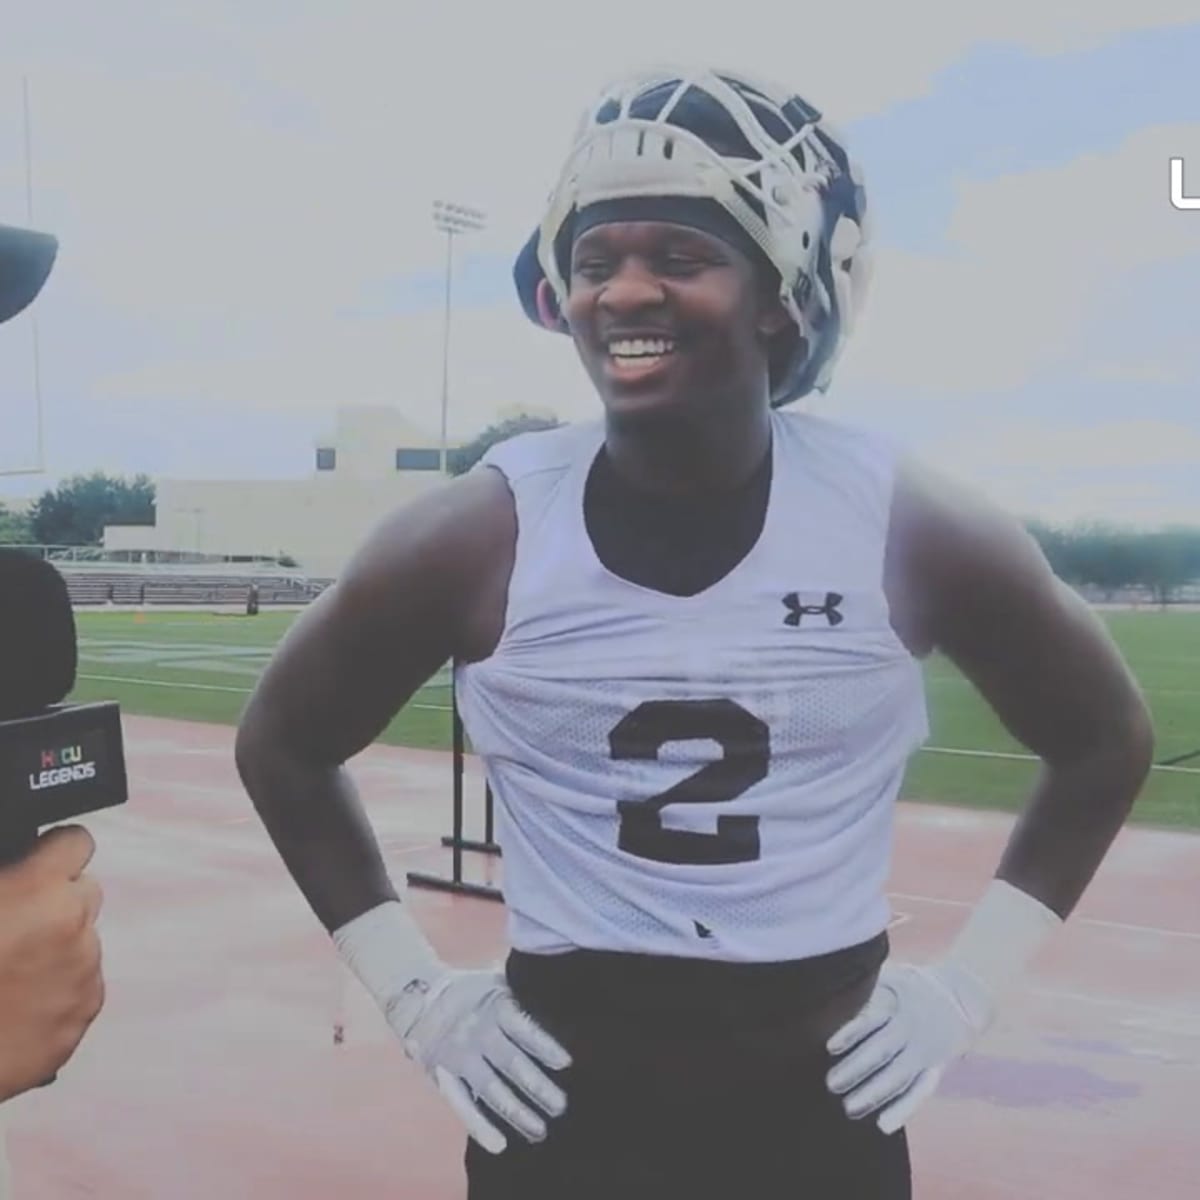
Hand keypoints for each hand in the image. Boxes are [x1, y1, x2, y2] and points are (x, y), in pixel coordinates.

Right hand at [0, 826, 105, 1100]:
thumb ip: (4, 877)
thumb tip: (17, 864)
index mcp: (39, 889)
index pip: (76, 842)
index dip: (54, 852)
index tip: (40, 862)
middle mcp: (73, 926)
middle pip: (85, 894)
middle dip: (57, 903)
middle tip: (16, 925)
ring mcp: (82, 972)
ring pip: (82, 943)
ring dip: (55, 950)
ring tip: (6, 974)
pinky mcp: (82, 1015)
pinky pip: (80, 987)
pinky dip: (56, 991)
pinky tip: (15, 1005)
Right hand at [395, 968, 570, 1154]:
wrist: (416, 996)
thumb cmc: (467, 988)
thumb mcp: (493, 979)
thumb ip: (521, 988)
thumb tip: (555, 986)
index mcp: (494, 1007)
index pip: (524, 1029)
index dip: (545, 1047)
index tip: (567, 1064)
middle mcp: (477, 1034)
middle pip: (512, 1064)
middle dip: (538, 1087)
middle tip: (561, 1107)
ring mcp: (460, 1057)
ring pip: (491, 1090)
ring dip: (517, 1112)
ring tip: (540, 1131)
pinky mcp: (444, 1076)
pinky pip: (461, 1104)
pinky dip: (479, 1127)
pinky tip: (499, 1144)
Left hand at [825, 960, 992, 1133]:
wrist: (962, 995)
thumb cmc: (910, 985)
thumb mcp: (892, 975)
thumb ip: (866, 984)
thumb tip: (828, 986)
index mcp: (897, 1000)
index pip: (872, 1017)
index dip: (851, 1032)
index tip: (830, 1047)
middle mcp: (911, 1027)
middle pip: (882, 1050)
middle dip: (856, 1069)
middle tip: (831, 1084)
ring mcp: (925, 1050)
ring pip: (899, 1075)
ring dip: (873, 1094)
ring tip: (849, 1108)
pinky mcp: (937, 1068)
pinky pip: (921, 1091)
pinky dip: (904, 1109)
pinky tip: (884, 1125)